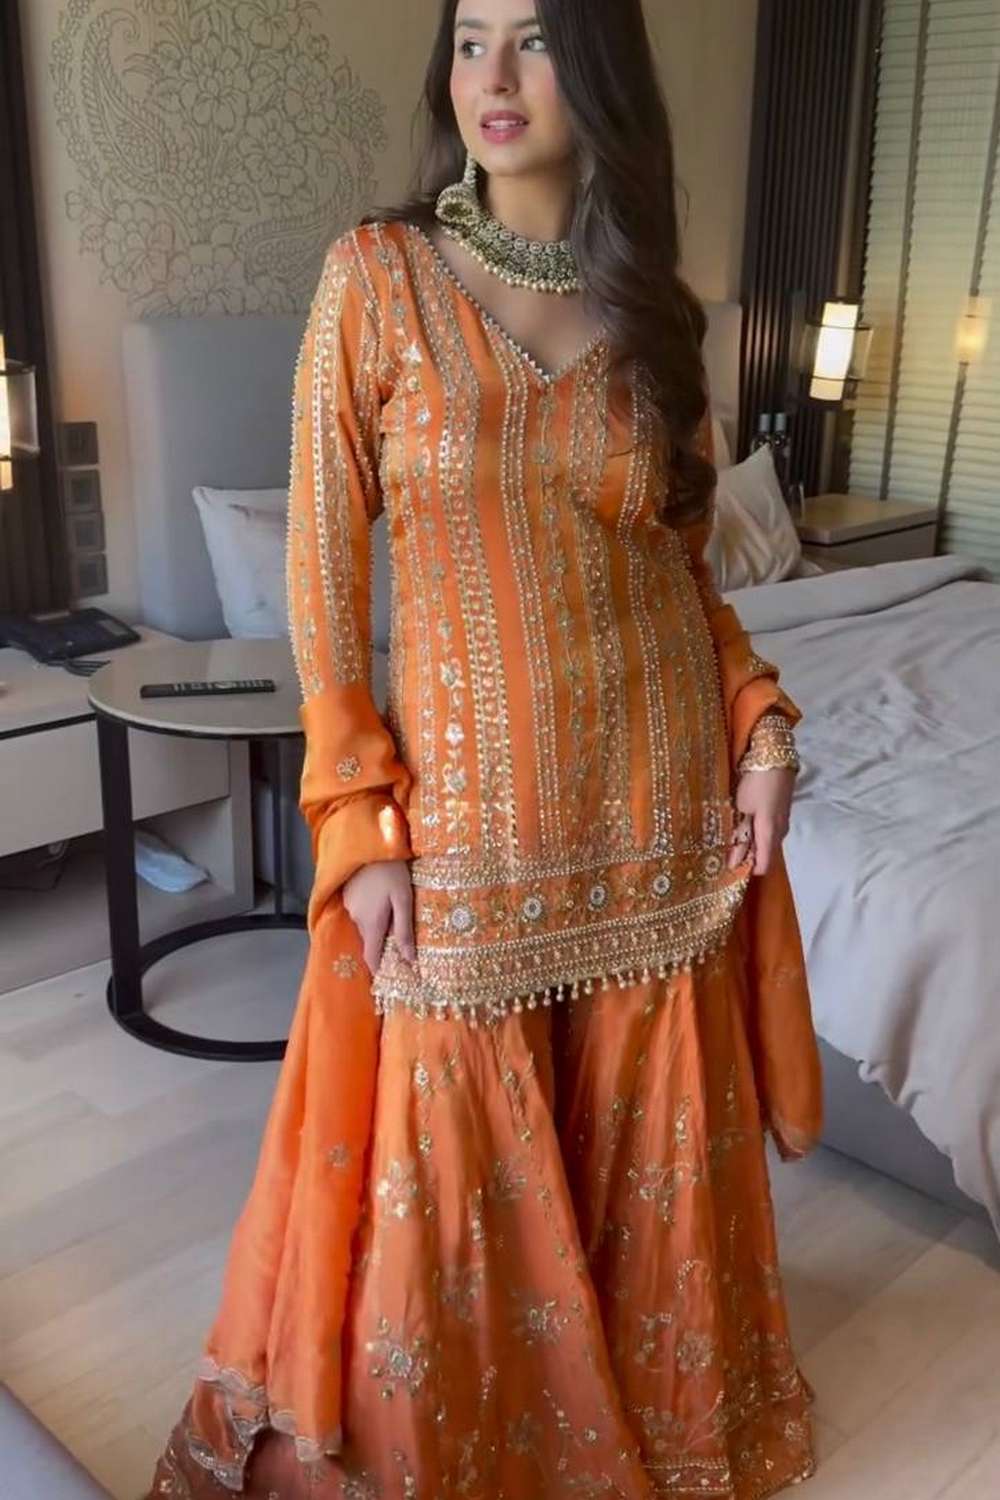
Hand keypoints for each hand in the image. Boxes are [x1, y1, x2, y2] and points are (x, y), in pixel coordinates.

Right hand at [342, 858, 415, 974]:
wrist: (369, 842)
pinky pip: (360, 911)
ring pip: (365, 925)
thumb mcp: (403, 899)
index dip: (378, 970)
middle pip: (370, 941)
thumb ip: (404, 930)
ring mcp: (350, 906)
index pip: (371, 958)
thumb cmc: (391, 871)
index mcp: (371, 923)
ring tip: (393, 916)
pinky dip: (370, 912)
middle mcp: (357, 919)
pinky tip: (381, 900)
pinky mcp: (348, 894)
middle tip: (399, 944)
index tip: (389, 977)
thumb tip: (410, 960)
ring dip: (377, 926)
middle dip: (382, 946)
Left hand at [727, 767, 795, 876]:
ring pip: (765, 842)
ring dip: (749, 842)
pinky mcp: (781, 813)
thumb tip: (734, 863)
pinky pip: (768, 831)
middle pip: (763, 855)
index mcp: (771, 834)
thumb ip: (740, 837)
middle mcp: (780, 833)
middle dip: (745, 855)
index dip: (745, 869)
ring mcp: (783, 822)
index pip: (763, 867)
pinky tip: (743, 821)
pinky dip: (755, 831)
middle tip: (724, 846)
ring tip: (730, 831)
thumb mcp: (743, 809)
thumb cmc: (756, 783)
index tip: (727, 866)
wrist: (775, 757)